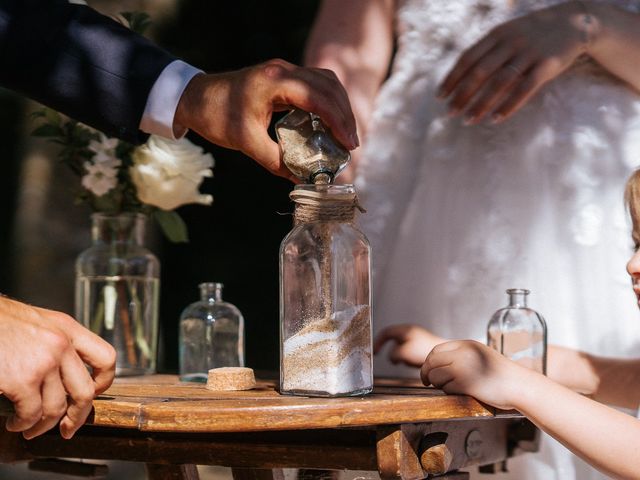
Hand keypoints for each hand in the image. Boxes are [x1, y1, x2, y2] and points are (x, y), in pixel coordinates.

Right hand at [0, 296, 115, 438]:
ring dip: (43, 426)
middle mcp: (61, 344)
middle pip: (85, 392)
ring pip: (56, 408)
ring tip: (29, 427)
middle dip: (77, 417)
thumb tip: (62, 373)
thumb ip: (54, 342)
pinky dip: (23, 424)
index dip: (103, 382)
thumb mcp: (36, 322)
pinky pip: (32, 414)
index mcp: (67, 328)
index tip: (93, 394)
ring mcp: (44, 362)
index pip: (106, 357)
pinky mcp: (23, 379)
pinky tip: (14, 422)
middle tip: (67, 428)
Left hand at [175, 59, 358, 180]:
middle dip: (345, 114)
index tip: (349, 144)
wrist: (194, 98)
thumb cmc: (216, 117)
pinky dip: (327, 101)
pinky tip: (329, 122)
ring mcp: (283, 69)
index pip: (319, 98)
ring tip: (345, 134)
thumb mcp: (246, 142)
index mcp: (274, 82)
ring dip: (339, 106)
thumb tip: (302, 181)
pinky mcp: (282, 75)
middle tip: (351, 143)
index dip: (339, 121)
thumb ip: (276, 162)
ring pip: (325, 81)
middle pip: (329, 86)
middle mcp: (283, 70)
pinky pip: (315, 84)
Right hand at [373, 324, 445, 366]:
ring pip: (402, 346)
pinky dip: (409, 357)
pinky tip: (414, 363)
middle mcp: (411, 332)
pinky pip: (411, 351)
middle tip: (392, 360)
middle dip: (392, 350)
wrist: (444, 356)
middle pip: (394, 339)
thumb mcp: (403, 353)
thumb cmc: (425, 352)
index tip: (375, 352)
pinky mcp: (424, 346)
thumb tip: (391, 357)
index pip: (386, 333)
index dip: (378, 342)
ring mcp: (418, 338)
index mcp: (405, 330)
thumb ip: (393, 354)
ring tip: (405, 362)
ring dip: (401, 355)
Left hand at [421, 340, 532, 409]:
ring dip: (438, 384)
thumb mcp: (479, 355)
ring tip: (451, 387)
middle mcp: (462, 353)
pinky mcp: (465, 383)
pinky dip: (450, 392)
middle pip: (431, 362)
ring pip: (436, 376)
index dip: (428, 362)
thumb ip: (460, 355)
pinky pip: (446, 388)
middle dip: (427, 373)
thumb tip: (436, 363)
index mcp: (466, 344)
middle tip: (428, 382)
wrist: (519, 385)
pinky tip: (461, 392)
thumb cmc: (501, 373)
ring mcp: (463, 367)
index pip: (436, 350)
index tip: (429, 371)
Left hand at [438, 1, 591, 123]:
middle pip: (479, 72)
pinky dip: (509, 105)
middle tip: (449, 113)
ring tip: (468, 120)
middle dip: (462, 94)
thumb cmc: (533, 34)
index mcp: (496, 35)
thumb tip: (461, 79)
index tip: (440, 96)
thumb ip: (488, 52)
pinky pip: (526, 88)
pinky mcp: (548, 64)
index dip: (452, 78)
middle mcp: (510, 42)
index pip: (467, 58)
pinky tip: (496, 119)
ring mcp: (529, 52)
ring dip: (481, 103)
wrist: (575, 21)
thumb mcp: (508, 35)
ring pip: (499, 82)